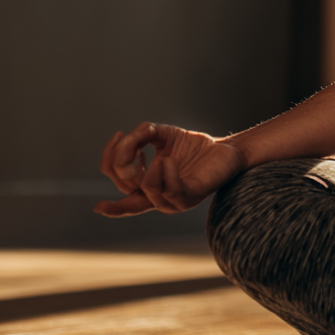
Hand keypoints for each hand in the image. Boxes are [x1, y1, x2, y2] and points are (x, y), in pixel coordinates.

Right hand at [95, 122, 244, 216]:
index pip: (119, 184)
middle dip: (123, 161)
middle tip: (136, 141)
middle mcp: (156, 196)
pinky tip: (169, 160)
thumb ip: (142, 135)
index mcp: (147, 184)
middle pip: (124, 184)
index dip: (109, 164)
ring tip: (162, 155)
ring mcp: (172, 201)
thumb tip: (126, 138)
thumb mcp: (163, 135)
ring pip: (146, 189)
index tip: (118, 133)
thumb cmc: (194, 147)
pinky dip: (166, 173)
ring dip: (148, 168)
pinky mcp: (189, 199)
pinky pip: (170, 191)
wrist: (226, 150)